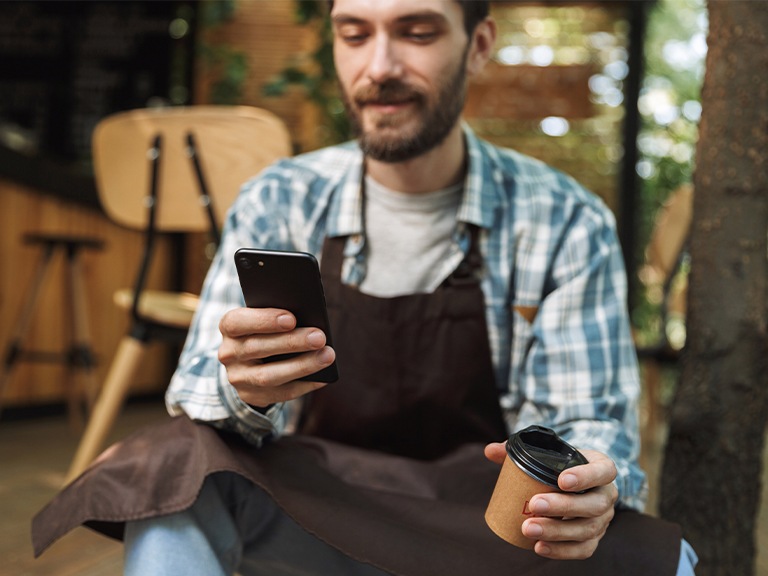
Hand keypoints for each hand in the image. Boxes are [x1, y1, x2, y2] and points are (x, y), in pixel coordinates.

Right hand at [218, 307, 335, 407]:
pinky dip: (304, 384)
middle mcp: (229, 353)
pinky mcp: (251, 396)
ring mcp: (238, 377)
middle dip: (292, 343)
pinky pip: (281, 393)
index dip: (264, 320)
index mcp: (229, 327)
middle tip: (319, 337)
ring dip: (302, 366)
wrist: (248, 361)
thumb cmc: (266, 330)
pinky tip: (323, 377)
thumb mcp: (265, 319)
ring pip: (268, 375)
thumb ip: (280, 317)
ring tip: (327, 355)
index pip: (238, 322)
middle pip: (257, 348)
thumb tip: (310, 320)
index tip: (291, 318)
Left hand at [484, 443, 617, 558]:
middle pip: (594, 504)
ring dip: (557, 531)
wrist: (576, 484)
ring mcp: (603, 519)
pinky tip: (539, 547)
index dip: (586, 476)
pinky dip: (561, 551)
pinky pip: (583, 549)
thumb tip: (491, 451)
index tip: (562, 480)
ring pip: (587, 529)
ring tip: (528, 529)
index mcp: (601, 468)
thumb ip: (520, 450)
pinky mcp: (594, 538)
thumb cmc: (560, 465)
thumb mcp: (548, 452)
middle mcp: (607, 495)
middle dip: (563, 507)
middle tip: (534, 504)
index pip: (604, 471)